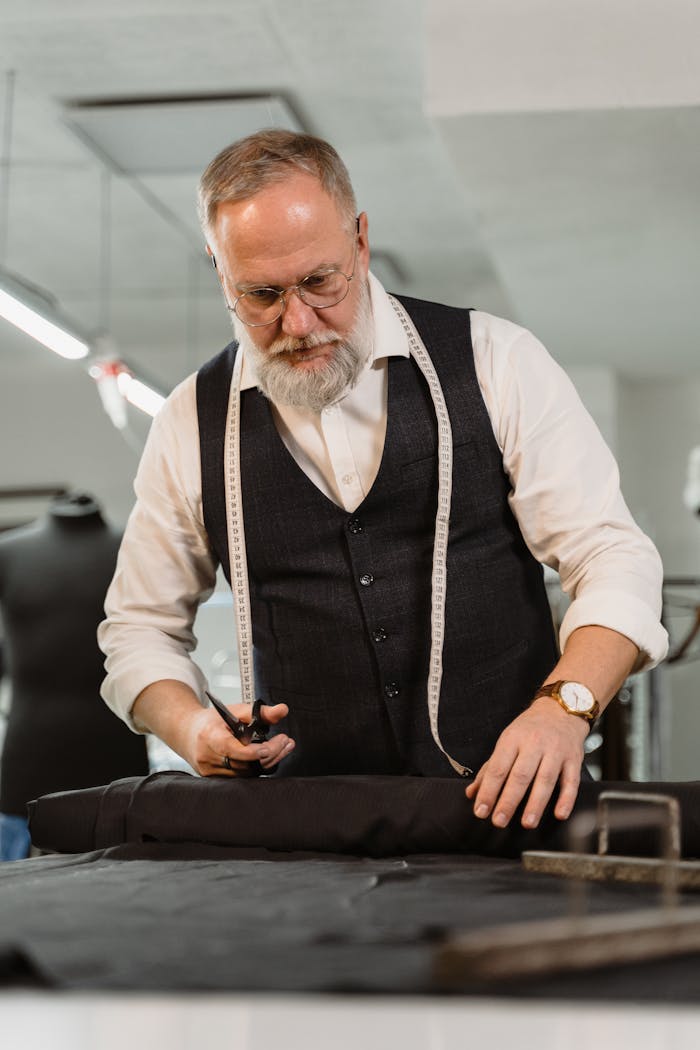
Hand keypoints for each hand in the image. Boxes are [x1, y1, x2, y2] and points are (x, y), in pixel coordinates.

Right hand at [185, 701, 294, 776]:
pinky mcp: (214, 778)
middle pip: (243, 763)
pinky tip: (269, 757)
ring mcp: (210, 770)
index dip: (252, 752)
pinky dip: (257, 767)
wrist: (188, 733)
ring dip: (268, 761)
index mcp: (209, 736)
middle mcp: (208, 757)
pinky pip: (241, 777)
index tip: (271, 745)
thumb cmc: (212, 721)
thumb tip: (282, 710)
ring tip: (283, 747)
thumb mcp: (235, 711)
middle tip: (286, 742)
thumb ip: (260, 712)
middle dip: (269, 754)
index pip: (232, 749)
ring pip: (245, 773)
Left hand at [465, 697, 588, 827]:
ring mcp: (556, 751)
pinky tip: (560, 813)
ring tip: (527, 822)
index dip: (488, 791)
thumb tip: (472, 793)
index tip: (481, 810)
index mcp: (512, 739)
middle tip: (499, 821)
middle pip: (520, 775)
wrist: (561, 710)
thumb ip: (490, 769)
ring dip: (536, 803)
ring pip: (545, 779)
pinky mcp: (574, 759)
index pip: (498, 768)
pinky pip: (571, 781)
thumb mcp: (507, 741)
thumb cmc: (530, 729)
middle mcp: (534, 744)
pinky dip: (566, 798)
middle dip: (508, 800)